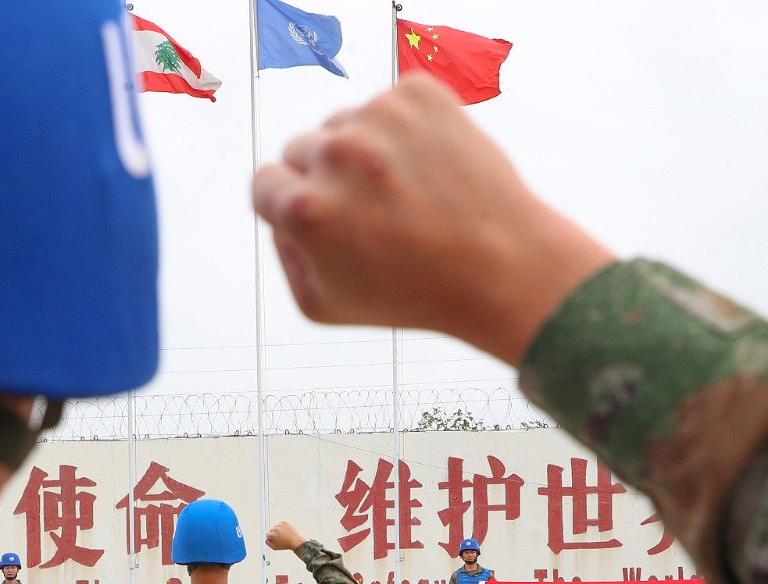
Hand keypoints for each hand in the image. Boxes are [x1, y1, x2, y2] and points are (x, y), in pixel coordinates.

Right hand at [251, 76, 613, 364]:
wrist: (503, 267)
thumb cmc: (414, 294)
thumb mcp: (323, 305)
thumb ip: (283, 254)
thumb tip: (281, 210)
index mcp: (304, 208)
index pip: (264, 182)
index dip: (290, 207)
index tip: (326, 223)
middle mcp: (336, 153)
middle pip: (302, 148)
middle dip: (326, 178)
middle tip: (373, 214)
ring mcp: (379, 117)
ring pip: (348, 124)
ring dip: (367, 152)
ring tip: (409, 195)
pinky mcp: (418, 94)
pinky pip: (390, 106)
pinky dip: (405, 131)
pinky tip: (430, 171)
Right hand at [265, 521, 306, 551]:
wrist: (296, 541)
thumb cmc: (286, 545)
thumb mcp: (275, 548)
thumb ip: (268, 543)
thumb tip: (266, 538)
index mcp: (272, 535)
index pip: (268, 534)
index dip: (272, 538)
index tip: (276, 539)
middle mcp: (276, 529)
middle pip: (271, 530)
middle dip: (275, 534)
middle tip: (281, 538)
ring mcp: (280, 525)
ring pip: (276, 526)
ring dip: (279, 530)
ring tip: (284, 535)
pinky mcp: (285, 522)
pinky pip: (281, 524)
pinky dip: (283, 527)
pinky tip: (286, 531)